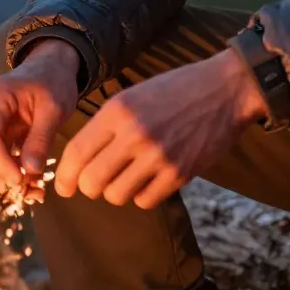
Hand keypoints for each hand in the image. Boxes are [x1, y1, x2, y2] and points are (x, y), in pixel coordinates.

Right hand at [0, 39, 79, 191]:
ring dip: (2, 180)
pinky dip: (7, 174)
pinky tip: (30, 183)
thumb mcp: (55, 108)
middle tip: (29, 192)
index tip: (21, 182)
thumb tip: (29, 172)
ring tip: (33, 191)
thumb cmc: (53, 83)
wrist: (50, 68)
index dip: (0, 164)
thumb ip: (41, 139)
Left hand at [53, 48, 267, 209]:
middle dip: (89, 187)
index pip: (77, 153)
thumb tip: (81, 160)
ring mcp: (158, 156)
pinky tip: (149, 180)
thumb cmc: (176, 90)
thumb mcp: (134, 95)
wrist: (225, 89)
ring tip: (127, 177)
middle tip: (96, 183)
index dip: (65, 176)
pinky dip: (142, 195)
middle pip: (92, 181)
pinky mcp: (180, 172)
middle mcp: (134, 134)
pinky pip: (145, 200)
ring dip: (117, 191)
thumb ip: (107, 125)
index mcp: (118, 111)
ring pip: (116, 195)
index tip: (63, 187)